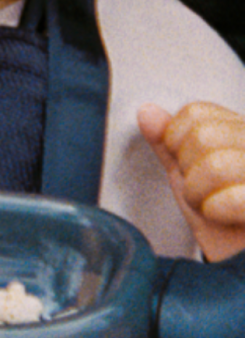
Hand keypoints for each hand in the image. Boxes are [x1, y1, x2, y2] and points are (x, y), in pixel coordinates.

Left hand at [137, 101, 244, 261]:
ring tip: (213, 208)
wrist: (240, 270)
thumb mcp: (188, 175)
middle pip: (203, 135)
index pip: (196, 112)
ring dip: (199, 194)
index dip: (177, 142)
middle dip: (188, 172)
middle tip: (203, 193)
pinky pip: (235, 198)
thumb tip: (146, 111)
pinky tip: (225, 219)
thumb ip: (168, 142)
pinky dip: (217, 212)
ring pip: (215, 164)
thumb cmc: (219, 220)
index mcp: (241, 131)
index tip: (188, 167)